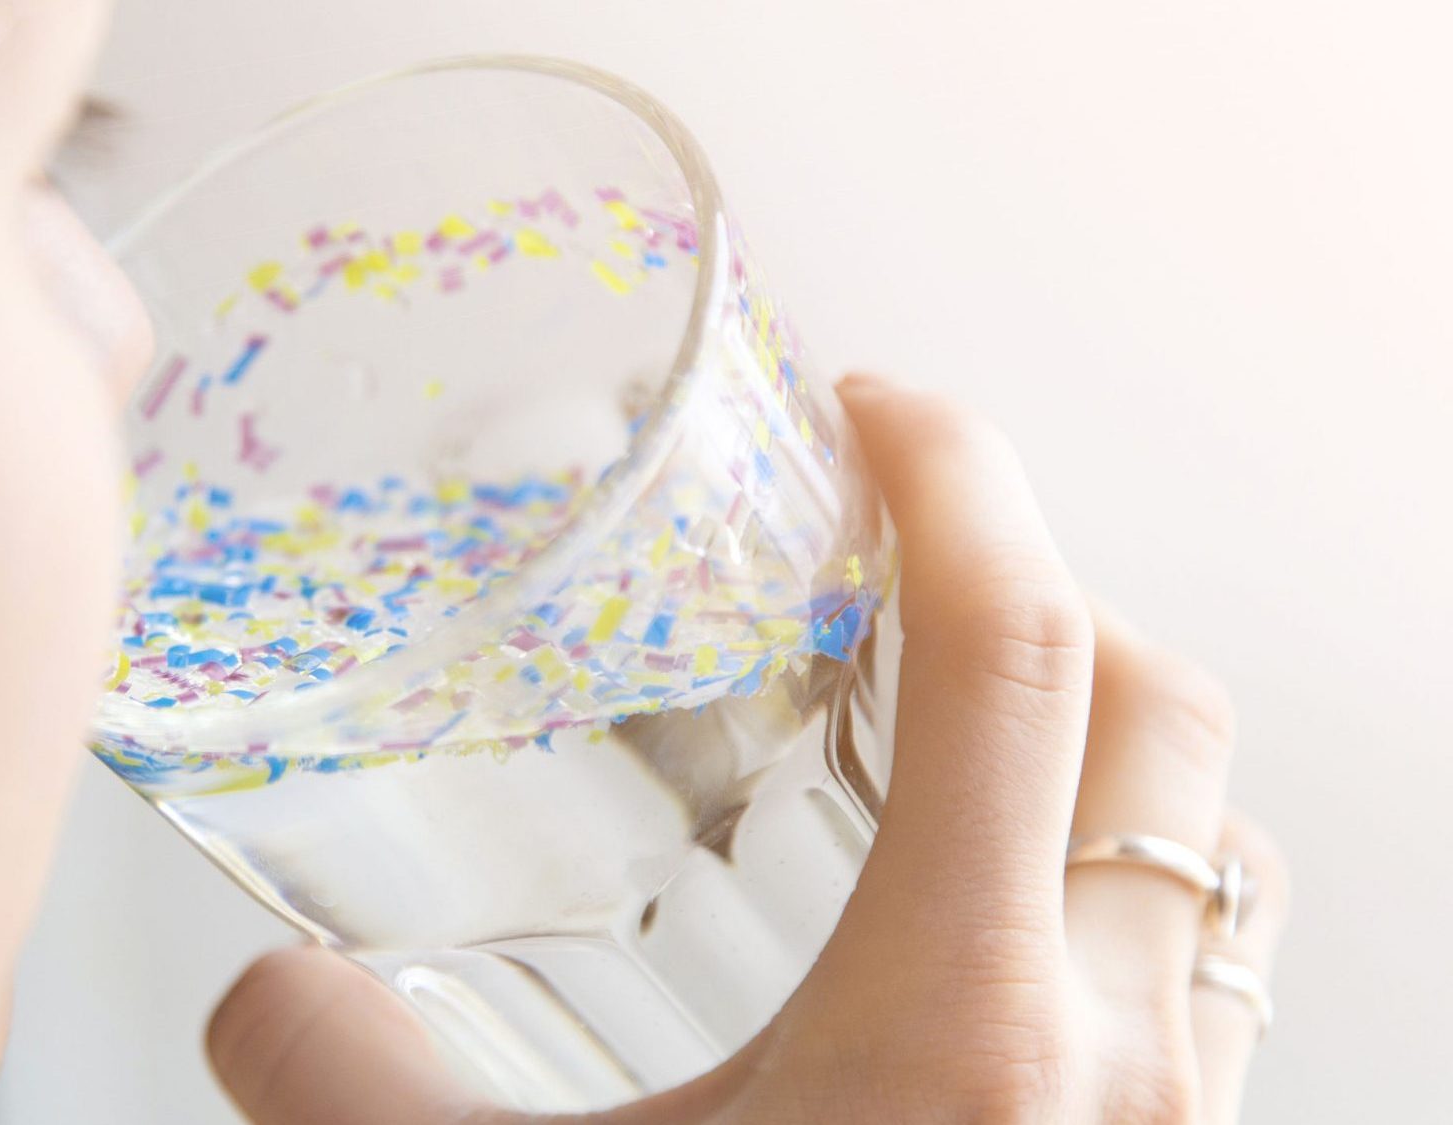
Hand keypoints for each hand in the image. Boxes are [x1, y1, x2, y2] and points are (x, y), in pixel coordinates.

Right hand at [205, 376, 1288, 1123]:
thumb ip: (343, 1087)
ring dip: (1096, 739)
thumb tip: (249, 1003)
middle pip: (1159, 709)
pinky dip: (1107, 882)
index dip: (949, 479)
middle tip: (885, 568)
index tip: (870, 400)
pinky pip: (1189, 968)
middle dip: (1035, 584)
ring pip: (1204, 842)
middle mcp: (1109, 1056)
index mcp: (960, 1025)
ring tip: (940, 723)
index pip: (1014, 653)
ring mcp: (1156, 1122)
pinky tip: (970, 921)